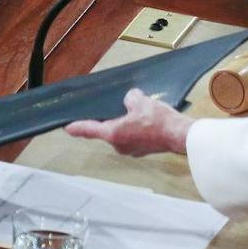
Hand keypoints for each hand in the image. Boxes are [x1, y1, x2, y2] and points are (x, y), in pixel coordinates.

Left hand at [65, 88, 193, 155]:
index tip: (67, 127)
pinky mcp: (142, 150)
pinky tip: (145, 119)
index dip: (77, 127)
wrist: (181, 136)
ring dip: (124, 123)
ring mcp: (131, 150)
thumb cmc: (158, 120)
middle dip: (109, 118)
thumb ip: (129, 98)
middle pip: (106, 130)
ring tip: (134, 110)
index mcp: (113, 133)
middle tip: (112, 107)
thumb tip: (131, 99)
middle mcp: (119, 145)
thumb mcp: (140, 101)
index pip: (89, 129)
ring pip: (121, 133)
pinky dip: (135, 129)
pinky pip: (132, 137)